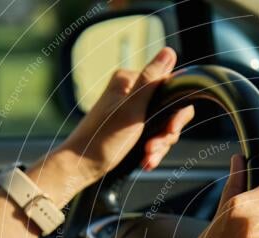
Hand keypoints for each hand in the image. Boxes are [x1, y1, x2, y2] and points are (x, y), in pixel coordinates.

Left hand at [34, 47, 193, 203]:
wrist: (82, 166)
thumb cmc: (102, 138)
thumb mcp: (131, 108)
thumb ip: (151, 81)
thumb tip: (169, 51)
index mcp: (130, 81)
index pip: (171, 89)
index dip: (176, 112)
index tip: (170, 129)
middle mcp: (133, 93)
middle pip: (170, 111)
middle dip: (166, 134)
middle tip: (153, 148)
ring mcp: (134, 112)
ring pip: (164, 127)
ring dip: (159, 146)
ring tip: (147, 159)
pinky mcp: (134, 129)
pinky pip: (155, 138)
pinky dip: (153, 152)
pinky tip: (146, 162)